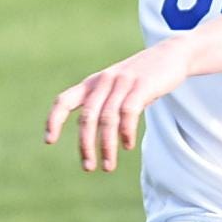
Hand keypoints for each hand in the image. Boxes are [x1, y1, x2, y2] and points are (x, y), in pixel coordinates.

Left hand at [45, 36, 193, 171]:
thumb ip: (107, 104)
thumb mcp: (119, 86)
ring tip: (108, 166)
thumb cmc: (144, 76)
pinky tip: (127, 146)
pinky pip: (128, 112)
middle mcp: (103, 82)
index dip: (54, 120)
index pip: (64, 101)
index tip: (49, 141)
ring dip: (106, 146)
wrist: (172, 54)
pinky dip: (126, 132)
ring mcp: (122, 83)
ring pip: (107, 119)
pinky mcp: (142, 86)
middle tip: (88, 167)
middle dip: (85, 145)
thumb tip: (101, 133)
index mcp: (93, 83)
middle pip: (87, 117)